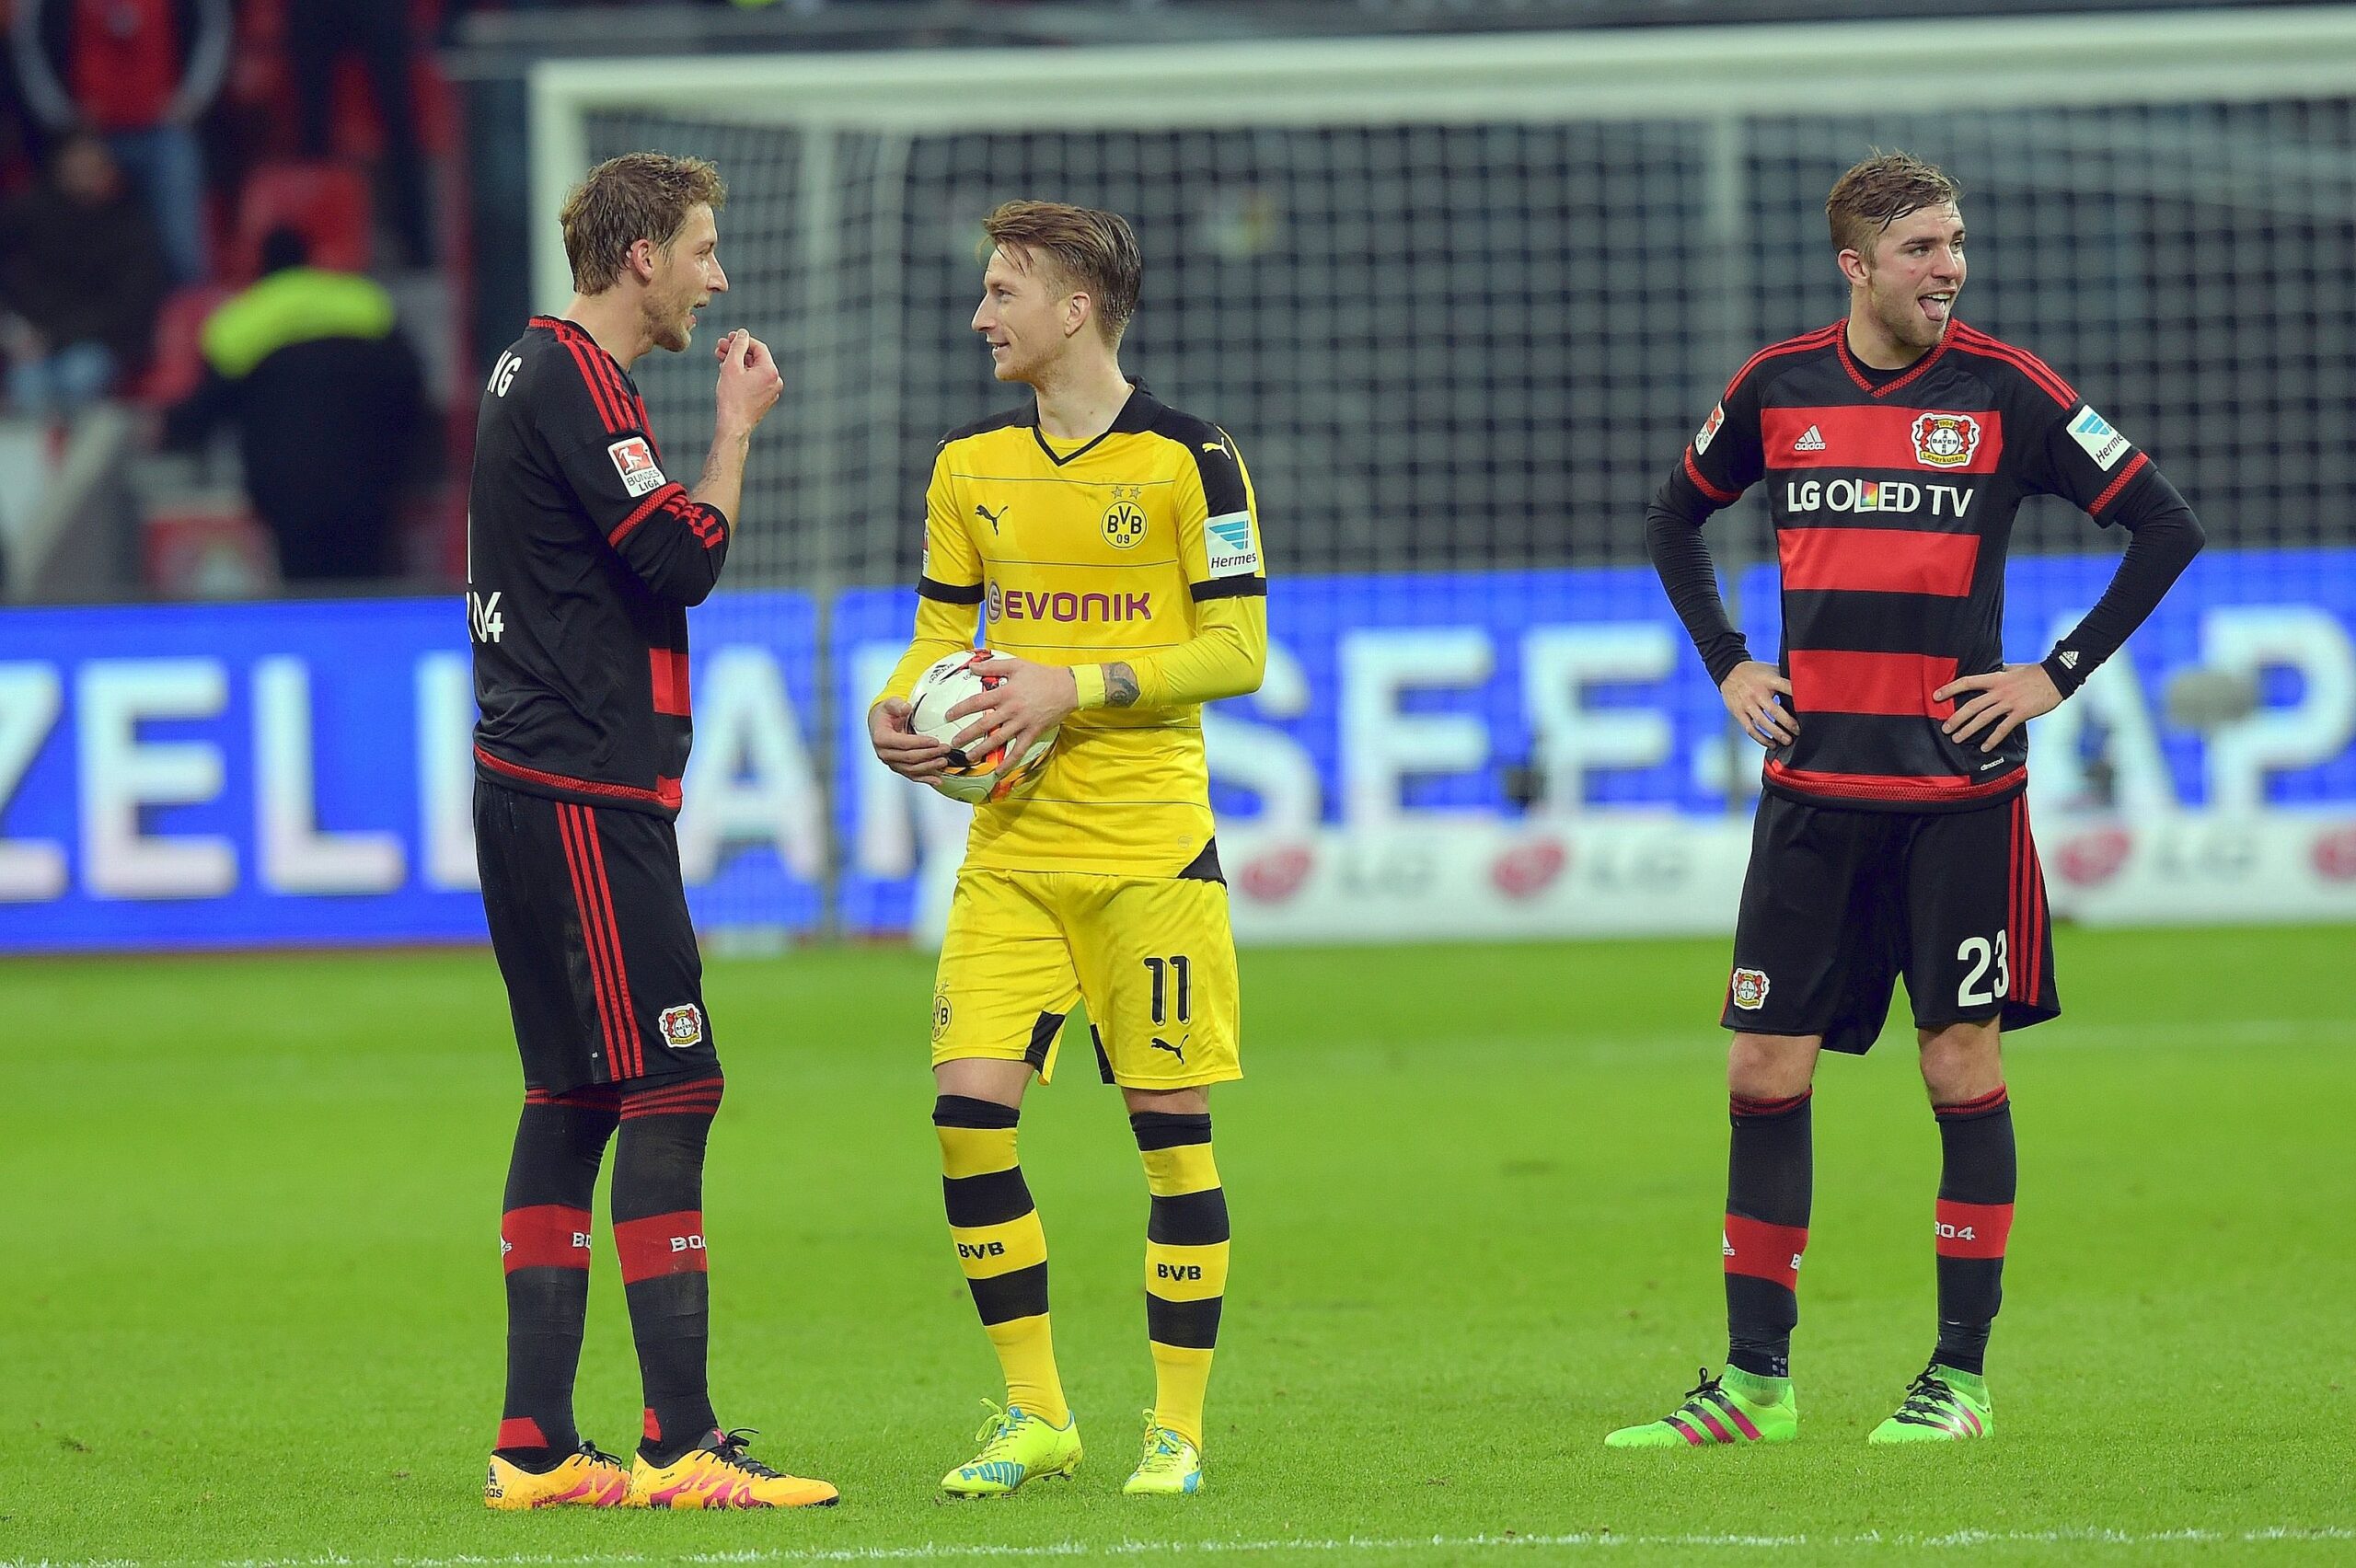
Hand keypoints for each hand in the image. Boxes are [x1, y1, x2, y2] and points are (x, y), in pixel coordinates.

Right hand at [713, 330, 781, 435]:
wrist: (734, 425)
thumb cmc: (732, 398)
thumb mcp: (731, 366)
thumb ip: (737, 346)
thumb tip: (742, 333)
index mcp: (770, 371)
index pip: (759, 347)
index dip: (743, 340)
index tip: (729, 337)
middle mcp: (775, 381)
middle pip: (755, 358)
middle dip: (737, 351)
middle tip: (721, 346)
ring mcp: (771, 391)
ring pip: (753, 370)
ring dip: (737, 362)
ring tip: (720, 357)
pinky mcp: (764, 399)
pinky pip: (754, 381)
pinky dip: (742, 374)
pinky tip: (726, 370)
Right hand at [868, 697, 947, 780]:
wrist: (880, 723)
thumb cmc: (886, 713)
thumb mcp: (890, 704)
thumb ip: (898, 705)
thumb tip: (906, 708)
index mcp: (881, 738)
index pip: (903, 743)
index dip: (920, 743)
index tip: (935, 741)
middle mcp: (884, 753)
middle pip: (910, 758)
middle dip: (929, 754)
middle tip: (945, 749)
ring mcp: (891, 762)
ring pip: (912, 769)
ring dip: (930, 767)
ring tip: (944, 761)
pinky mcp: (899, 767)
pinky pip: (912, 776)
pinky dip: (926, 779)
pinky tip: (938, 780)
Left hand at [944, 656, 1077, 764]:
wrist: (1067, 687)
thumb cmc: (1041, 675)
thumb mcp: (1016, 665)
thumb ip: (993, 666)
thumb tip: (972, 667)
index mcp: (1005, 692)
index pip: (977, 702)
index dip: (961, 709)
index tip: (948, 716)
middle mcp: (1011, 710)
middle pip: (984, 725)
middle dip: (966, 735)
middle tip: (953, 743)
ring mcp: (1022, 723)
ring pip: (998, 740)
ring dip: (982, 750)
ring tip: (969, 757)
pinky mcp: (1032, 733)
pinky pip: (1019, 750)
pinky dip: (1008, 762)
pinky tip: (998, 771)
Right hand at [1721, 660, 1798, 747]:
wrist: (1729, 671)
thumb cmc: (1755, 673)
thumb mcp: (1771, 670)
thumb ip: (1785, 679)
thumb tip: (1806, 687)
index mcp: (1768, 680)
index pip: (1786, 687)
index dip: (1797, 695)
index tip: (1810, 705)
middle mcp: (1757, 693)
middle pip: (1774, 710)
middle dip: (1788, 723)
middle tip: (1799, 731)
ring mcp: (1747, 704)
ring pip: (1763, 722)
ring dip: (1776, 733)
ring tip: (1788, 741)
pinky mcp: (1739, 713)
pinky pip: (1751, 729)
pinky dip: (1761, 738)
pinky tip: (1772, 744)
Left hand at [1937, 662, 2061, 751]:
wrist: (2058, 676)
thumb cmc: (2036, 672)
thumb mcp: (2013, 669)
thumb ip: (2001, 673)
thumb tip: (1994, 671)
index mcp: (1996, 678)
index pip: (1967, 682)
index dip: (1950, 689)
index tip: (1936, 696)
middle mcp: (1999, 691)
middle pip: (1972, 705)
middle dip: (1956, 718)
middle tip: (1945, 728)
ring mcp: (2009, 703)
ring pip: (1983, 718)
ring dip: (1968, 730)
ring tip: (1957, 739)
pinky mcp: (2021, 713)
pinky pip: (2003, 728)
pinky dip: (1993, 739)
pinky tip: (1985, 747)